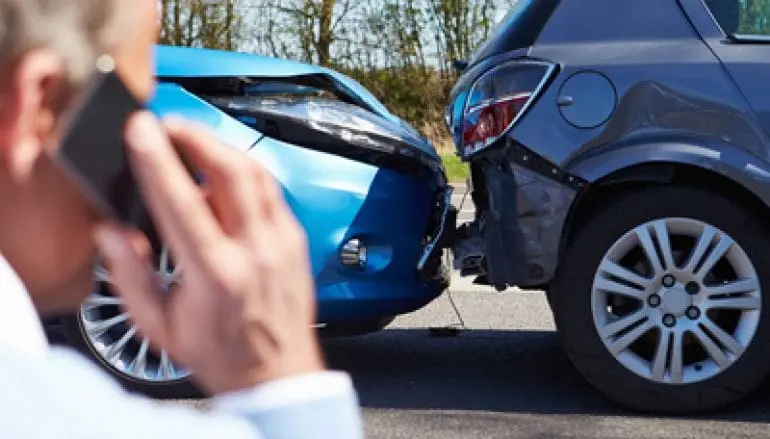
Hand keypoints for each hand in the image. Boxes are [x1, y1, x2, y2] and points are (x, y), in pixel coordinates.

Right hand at [92, 111, 323, 394]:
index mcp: (216, 274)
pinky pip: (271, 190)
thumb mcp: (160, 326)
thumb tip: (110, 232)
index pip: (183, 201)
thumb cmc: (221, 353)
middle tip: (168, 125)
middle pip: (231, 170)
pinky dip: (245, 171)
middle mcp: (256, 251)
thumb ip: (130, 275)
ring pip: (257, 172)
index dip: (158, 159)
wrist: (277, 374)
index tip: (140, 130)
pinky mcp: (296, 239)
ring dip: (221, 147)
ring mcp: (282, 242)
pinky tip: (224, 172)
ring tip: (192, 140)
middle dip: (195, 135)